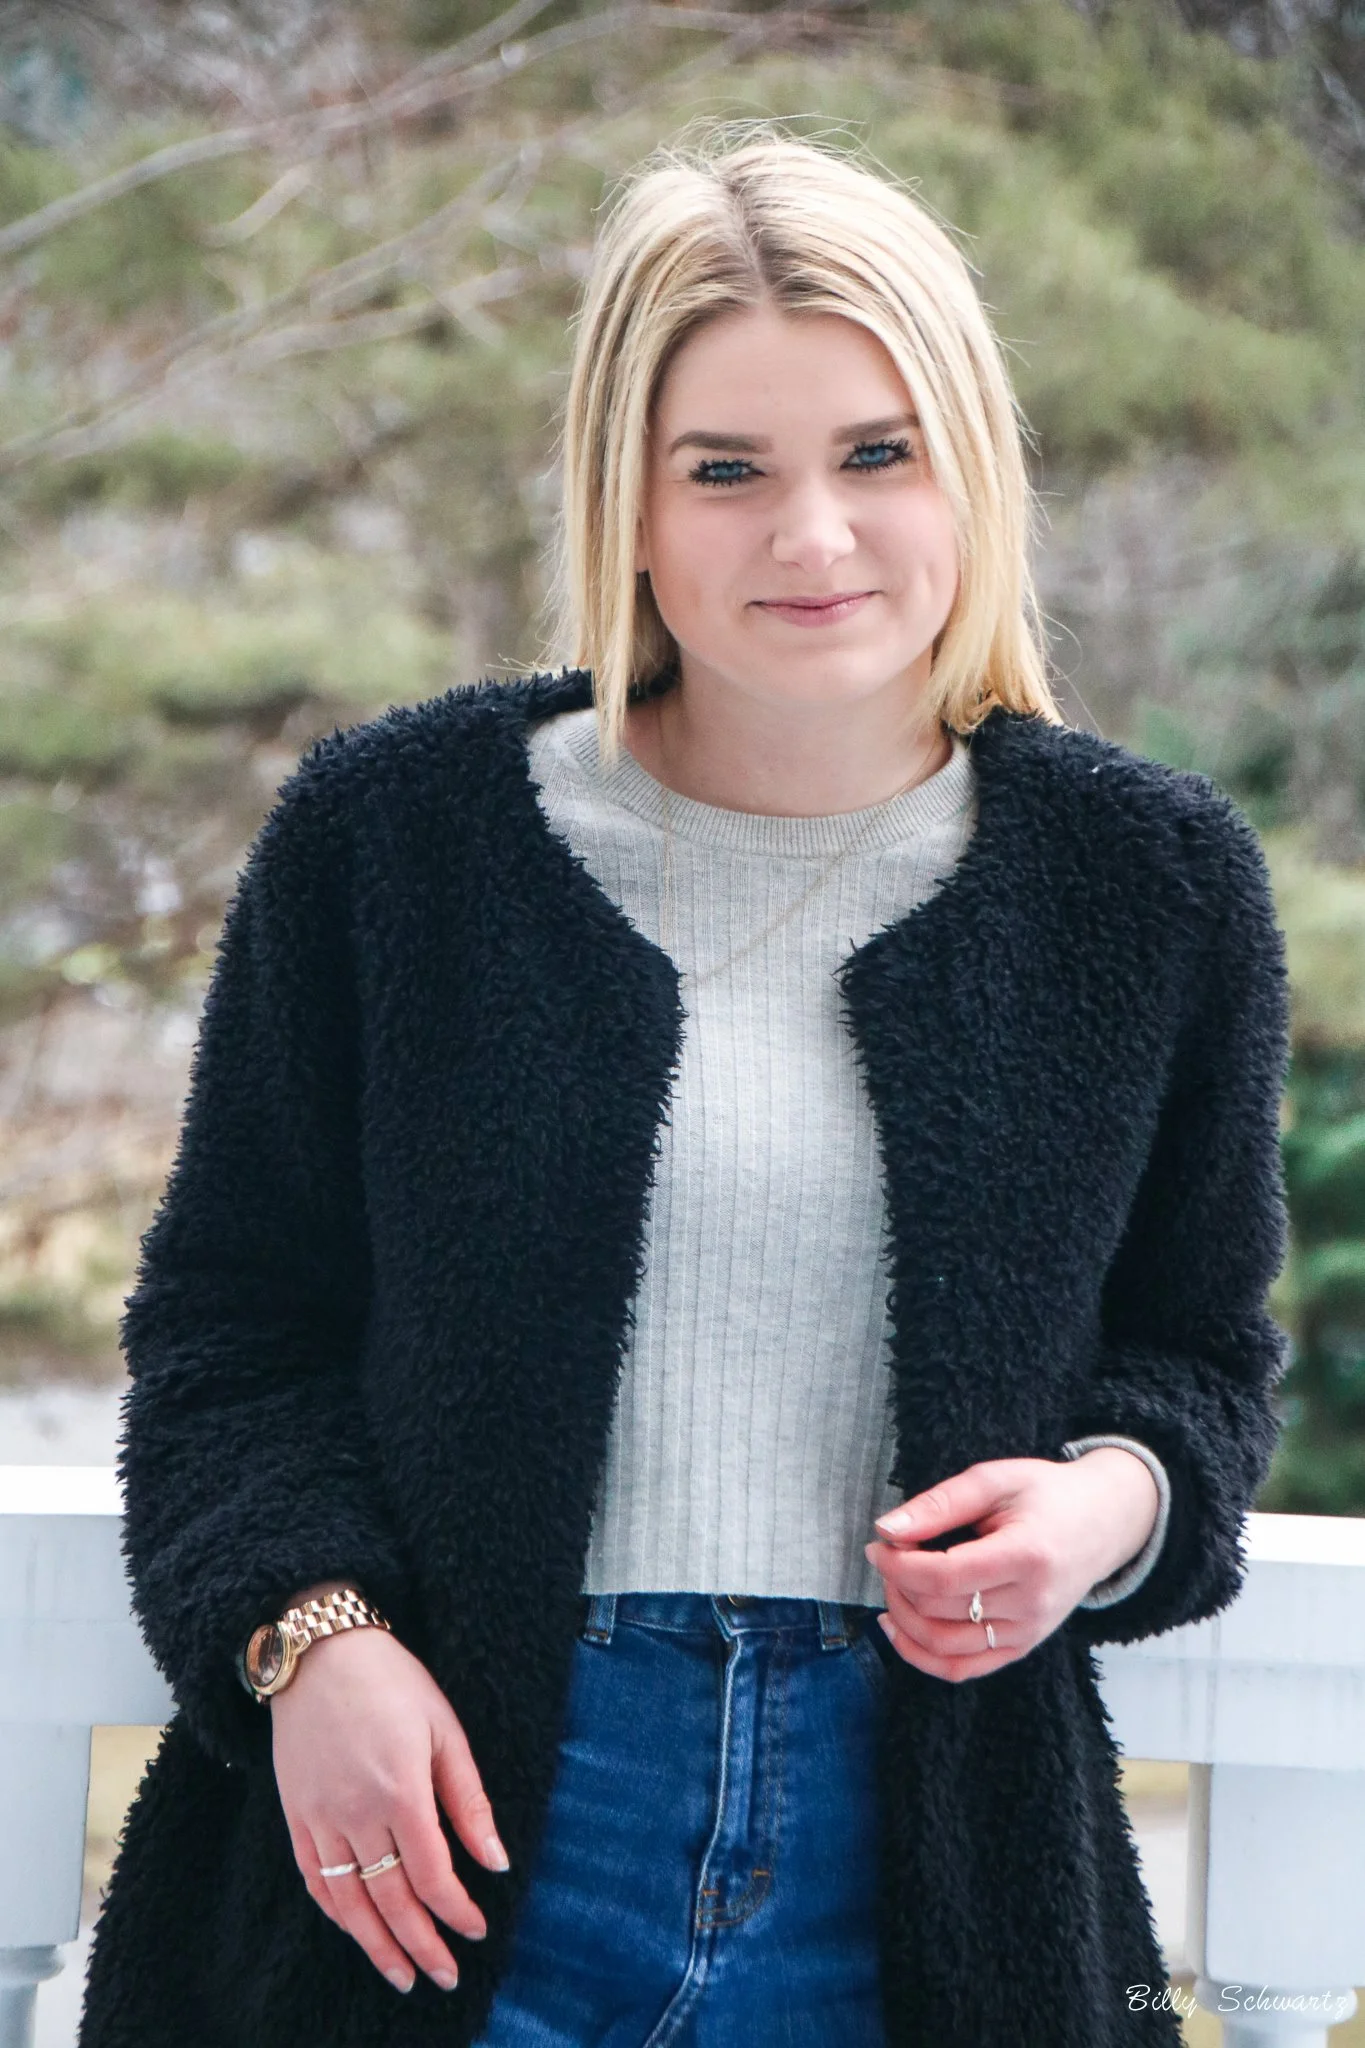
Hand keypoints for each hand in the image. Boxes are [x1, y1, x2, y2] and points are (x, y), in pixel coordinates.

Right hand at [270, 1615, 510, 1996]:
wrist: (319, 1651)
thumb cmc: (392, 1681)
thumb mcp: (445, 1728)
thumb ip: (468, 1800)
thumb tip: (495, 1861)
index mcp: (401, 1790)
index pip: (432, 1874)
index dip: (456, 1911)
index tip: (476, 1931)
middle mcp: (356, 1813)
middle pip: (390, 1899)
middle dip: (421, 1944)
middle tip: (444, 1976)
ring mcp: (319, 1817)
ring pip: (348, 1901)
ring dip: (376, 1945)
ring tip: (402, 1975)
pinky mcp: (294, 1814)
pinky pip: (312, 1878)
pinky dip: (335, 1913)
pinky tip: (355, 1929)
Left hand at [862, 1450, 1160, 1683]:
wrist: (1103, 1523)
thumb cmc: (1047, 1494)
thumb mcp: (995, 1480)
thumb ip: (940, 1503)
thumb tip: (887, 1528)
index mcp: (1028, 1556)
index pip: (945, 1578)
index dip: (899, 1565)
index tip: (878, 1545)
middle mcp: (1032, 1604)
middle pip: (940, 1612)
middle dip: (897, 1585)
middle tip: (887, 1555)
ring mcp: (1030, 1633)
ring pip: (945, 1648)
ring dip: (904, 1621)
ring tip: (893, 1585)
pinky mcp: (1023, 1647)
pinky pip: (963, 1669)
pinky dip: (922, 1655)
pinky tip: (900, 1626)